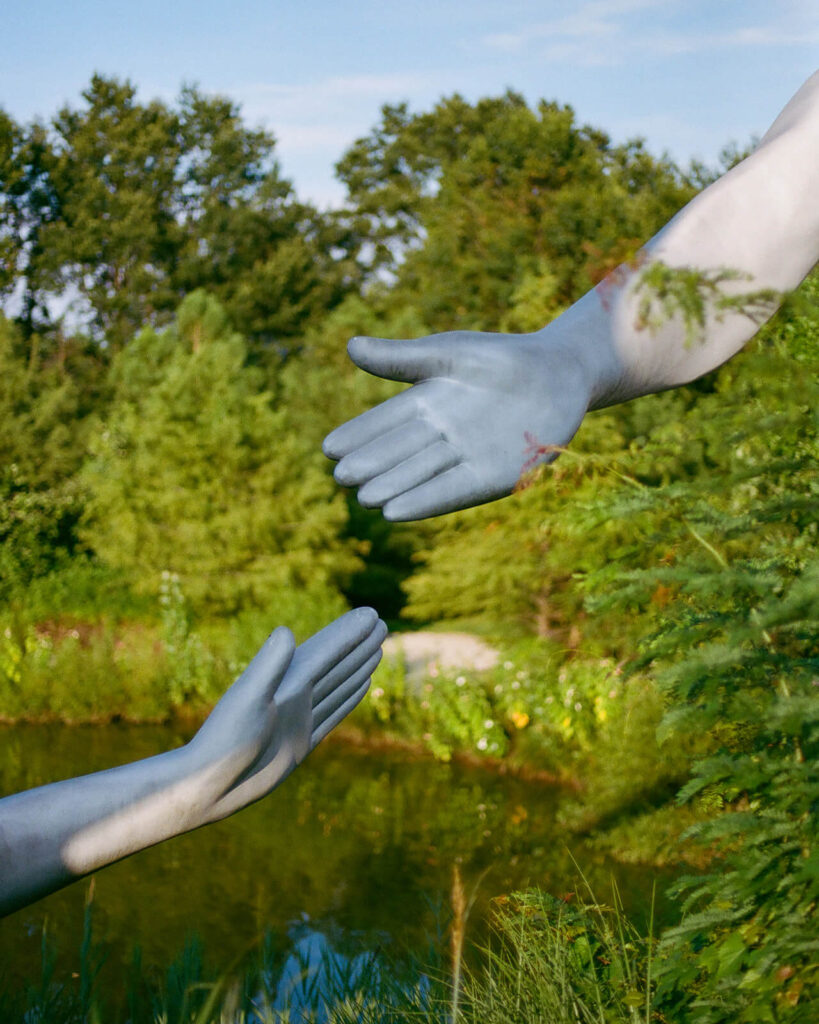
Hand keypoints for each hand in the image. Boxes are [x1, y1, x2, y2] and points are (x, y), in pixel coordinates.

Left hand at [186, 607, 385, 822]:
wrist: (209, 785)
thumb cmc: (224, 741)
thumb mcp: (248, 700)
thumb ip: (268, 667)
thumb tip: (287, 632)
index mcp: (286, 681)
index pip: (327, 650)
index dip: (349, 632)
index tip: (373, 615)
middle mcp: (294, 695)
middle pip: (335, 663)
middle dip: (358, 643)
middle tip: (382, 623)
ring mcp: (299, 718)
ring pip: (337, 686)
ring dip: (357, 666)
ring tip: (377, 649)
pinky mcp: (301, 741)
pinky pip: (333, 712)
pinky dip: (349, 697)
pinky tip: (361, 686)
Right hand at [323, 330, 595, 519]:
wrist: (560, 373)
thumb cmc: (500, 359)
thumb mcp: (448, 353)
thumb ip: (402, 358)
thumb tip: (350, 347)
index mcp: (427, 403)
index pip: (385, 422)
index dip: (359, 435)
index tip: (329, 448)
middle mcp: (443, 435)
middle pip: (400, 453)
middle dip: (373, 466)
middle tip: (342, 477)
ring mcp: (467, 456)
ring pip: (423, 474)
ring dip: (396, 487)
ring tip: (366, 499)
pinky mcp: (494, 476)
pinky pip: (455, 490)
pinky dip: (427, 500)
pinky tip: (398, 511)